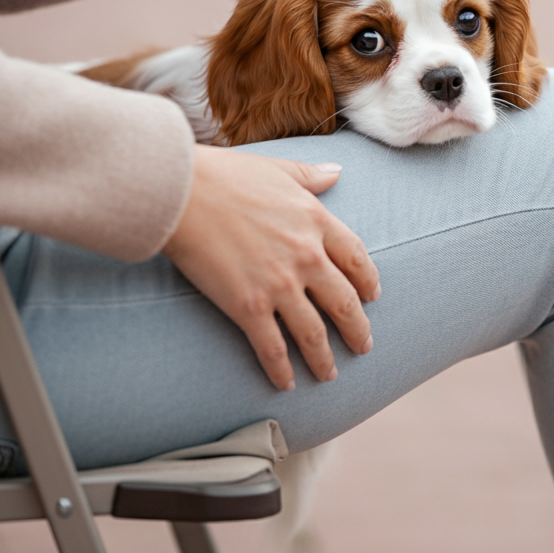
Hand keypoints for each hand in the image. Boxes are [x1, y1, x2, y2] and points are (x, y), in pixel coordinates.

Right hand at [162, 145, 378, 389]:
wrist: (180, 193)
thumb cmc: (224, 176)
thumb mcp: (278, 169)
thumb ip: (310, 177)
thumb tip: (336, 171)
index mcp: (316, 221)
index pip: (357, 259)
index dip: (368, 281)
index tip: (373, 296)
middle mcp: (307, 257)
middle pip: (344, 302)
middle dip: (357, 328)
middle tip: (364, 345)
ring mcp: (279, 285)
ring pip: (314, 332)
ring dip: (325, 358)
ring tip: (330, 374)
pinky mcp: (248, 307)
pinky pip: (273, 347)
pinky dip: (282, 370)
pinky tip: (287, 384)